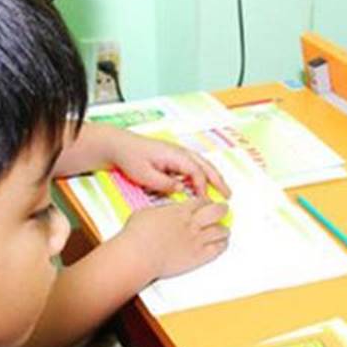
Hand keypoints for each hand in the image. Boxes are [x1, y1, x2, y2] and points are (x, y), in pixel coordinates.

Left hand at [111, 132, 230, 197]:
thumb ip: (164, 184)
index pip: (196, 172)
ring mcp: (177, 154)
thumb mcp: (144, 175)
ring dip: (213, 177)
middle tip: (228, 195)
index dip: (202, 187)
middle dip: (218, 180)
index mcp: (175, 155)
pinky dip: (202, 175)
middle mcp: (179, 152)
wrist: (118, 145)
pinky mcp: (172, 158)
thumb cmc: (130, 157)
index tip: (204, 201)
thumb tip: (180, 189)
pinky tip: (203, 186)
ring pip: (201, 165)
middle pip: (205, 166)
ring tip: (222, 190)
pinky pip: (193, 166)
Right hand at [118, 199, 229, 279]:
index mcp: (180, 211)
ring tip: (223, 230)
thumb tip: (161, 212)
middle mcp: (192, 223)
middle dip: (222, 210)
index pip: (202, 201)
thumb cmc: (137, 236)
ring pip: (222, 231)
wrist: (138, 255)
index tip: (207, 204)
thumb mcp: (147, 212)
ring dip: (223, 229)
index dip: (207, 202)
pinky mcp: (198, 257)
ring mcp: (197, 240)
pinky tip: (221, 244)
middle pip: (217, 212)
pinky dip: (222, 245)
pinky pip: (218, 249)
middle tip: (223, 211)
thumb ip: (160, 211)